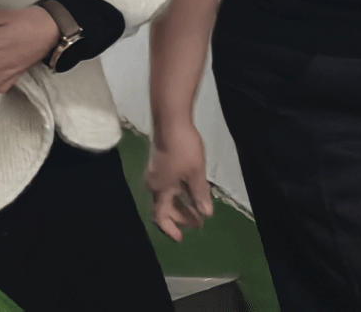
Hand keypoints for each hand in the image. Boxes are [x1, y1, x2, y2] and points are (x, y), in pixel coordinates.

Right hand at [145, 123, 212, 241]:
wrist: (171, 122)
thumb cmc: (183, 149)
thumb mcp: (196, 173)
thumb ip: (199, 195)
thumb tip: (205, 214)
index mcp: (160, 190)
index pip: (161, 217)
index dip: (171, 229)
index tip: (182, 238)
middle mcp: (154, 185)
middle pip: (165, 208)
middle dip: (181, 218)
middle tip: (198, 224)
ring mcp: (156, 174)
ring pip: (168, 197)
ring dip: (181, 205)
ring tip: (197, 210)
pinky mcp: (160, 164)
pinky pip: (169, 186)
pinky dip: (179, 194)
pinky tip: (191, 191)